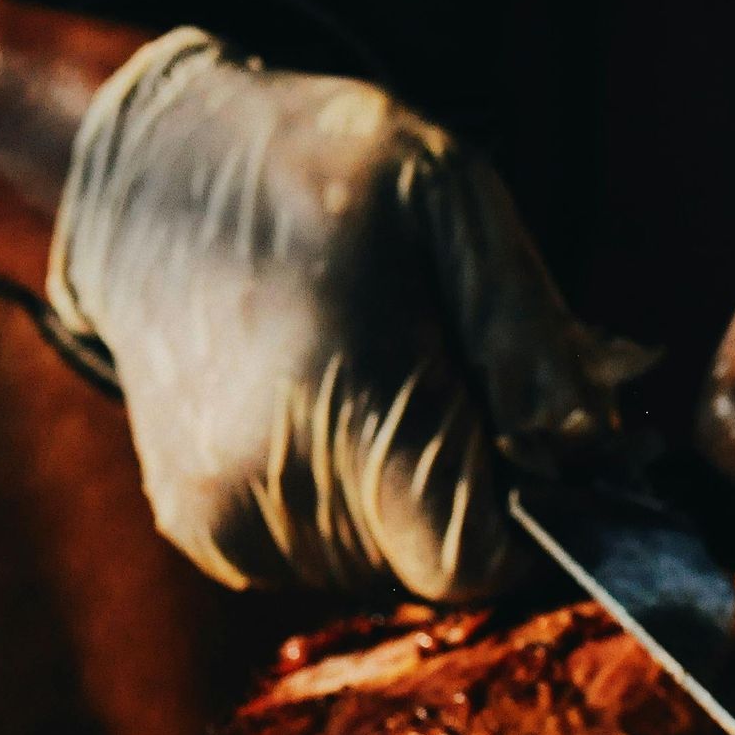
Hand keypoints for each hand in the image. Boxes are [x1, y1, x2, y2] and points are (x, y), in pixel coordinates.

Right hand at [46, 30, 636, 599]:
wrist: (146, 176)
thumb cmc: (317, 169)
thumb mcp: (452, 195)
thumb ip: (531, 335)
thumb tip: (587, 455)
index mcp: (346, 397)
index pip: (474, 557)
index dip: (526, 519)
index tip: (532, 446)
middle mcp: (272, 483)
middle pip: (431, 563)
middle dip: (468, 491)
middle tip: (452, 384)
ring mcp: (226, 520)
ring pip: (378, 565)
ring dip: (406, 494)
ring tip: (381, 381)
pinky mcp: (200, 530)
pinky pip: (320, 555)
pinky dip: (347, 499)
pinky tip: (322, 406)